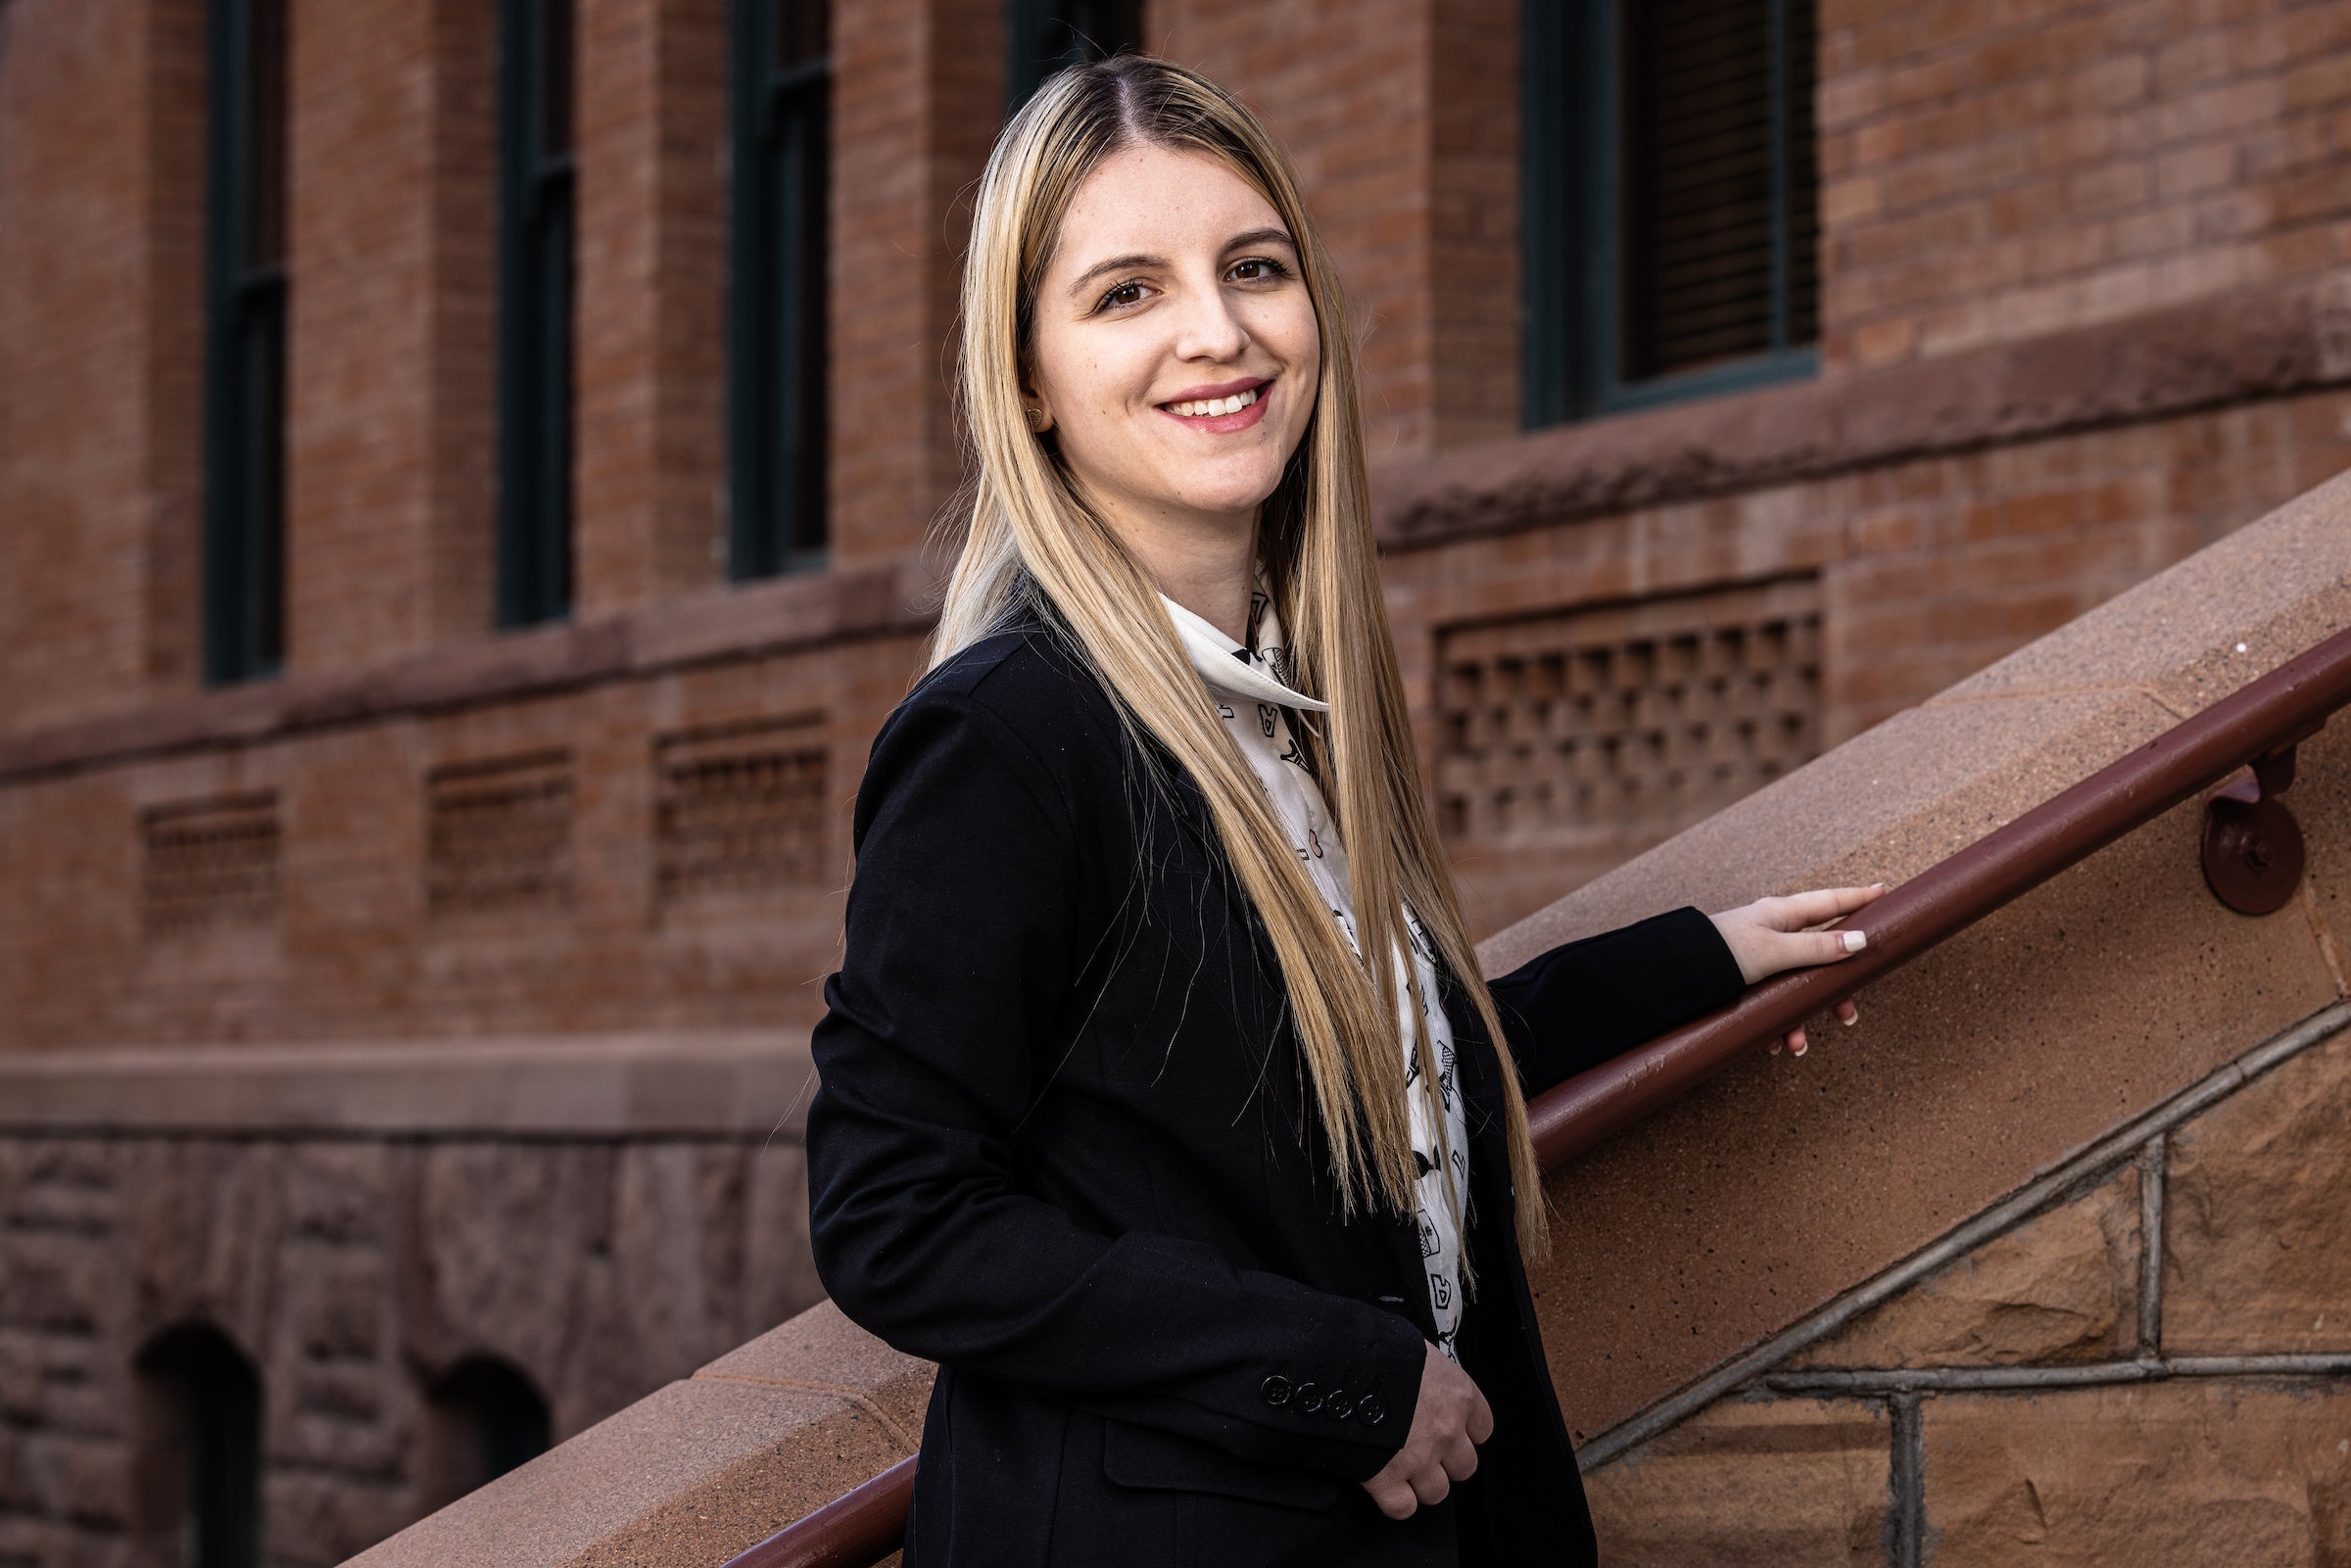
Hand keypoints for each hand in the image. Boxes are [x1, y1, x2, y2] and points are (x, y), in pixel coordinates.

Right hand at [1361, 1341, 1492, 1519]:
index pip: (1482, 1429)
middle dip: (1445, 1462)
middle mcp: (1447, 1431)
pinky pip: (1403, 1508)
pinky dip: (1395, 1502)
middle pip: (1464, 1467)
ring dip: (1421, 1483)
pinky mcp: (1387, 1479)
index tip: (1449, 1428)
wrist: (1342, 1365)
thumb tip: (1420, 1380)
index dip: (1464, 1432)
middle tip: (1423, 1450)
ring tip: (1401, 1468)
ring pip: (1437, 1492)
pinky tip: (1385, 1486)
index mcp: (1459, 1396)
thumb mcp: (1417, 1351)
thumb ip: (1429, 1375)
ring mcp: (1420, 1458)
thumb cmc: (1378, 1349)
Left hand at [1708, 884, 1887, 1056]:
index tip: (1884, 892)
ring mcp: (1760, 958)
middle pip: (1819, 957)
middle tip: (1846, 1013)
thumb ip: (1817, 949)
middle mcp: (1774, 933)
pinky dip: (1775, 1023)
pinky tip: (1771, 1043)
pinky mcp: (1745, 981)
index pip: (1831, 902)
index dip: (1858, 899)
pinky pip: (1771, 1003)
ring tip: (1798, 1044)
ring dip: (1800, 1018)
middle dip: (1832, 990)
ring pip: (1795, 987)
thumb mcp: (1775, 951)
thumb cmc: (1722, 952)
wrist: (1673, 974)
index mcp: (1783, 915)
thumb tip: (1860, 942)